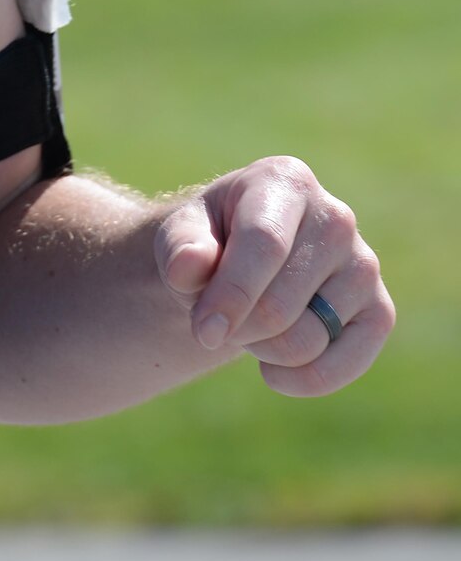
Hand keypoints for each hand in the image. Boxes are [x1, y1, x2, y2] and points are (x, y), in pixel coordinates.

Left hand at [154, 155, 394, 395]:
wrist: (238, 261)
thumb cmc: (208, 242)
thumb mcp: (181, 236)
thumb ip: (180, 249)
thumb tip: (190, 267)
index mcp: (285, 181)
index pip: (264, 243)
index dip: (231, 294)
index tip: (203, 332)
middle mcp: (335, 217)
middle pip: (279, 307)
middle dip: (237, 327)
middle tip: (219, 315)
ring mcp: (363, 264)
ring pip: (307, 342)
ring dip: (263, 349)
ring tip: (251, 319)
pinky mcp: (379, 310)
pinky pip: (345, 366)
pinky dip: (302, 379)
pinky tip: (274, 365)